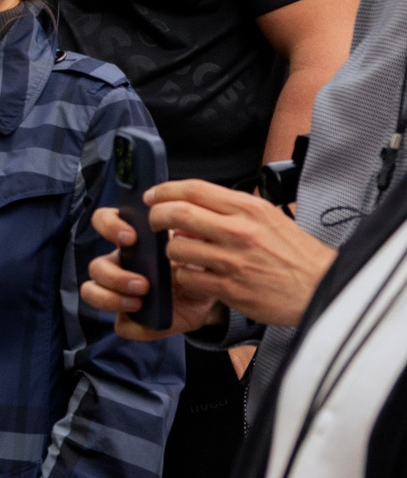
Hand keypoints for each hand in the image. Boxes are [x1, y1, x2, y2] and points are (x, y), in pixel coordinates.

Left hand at [84, 180, 332, 337]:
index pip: (194, 189)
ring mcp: (233, 260)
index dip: (165, 190)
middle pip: (177, 213)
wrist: (324, 287)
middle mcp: (239, 231)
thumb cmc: (296, 254)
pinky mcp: (230, 288)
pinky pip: (187, 277)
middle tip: (153, 222)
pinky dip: (185, 276)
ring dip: (171, 251)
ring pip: (176, 248)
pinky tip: (195, 276)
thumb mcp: (269, 218)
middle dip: (156, 216)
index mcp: (249, 209)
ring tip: (182, 254)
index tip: (153, 196)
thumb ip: (232, 211)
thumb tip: (192, 208)